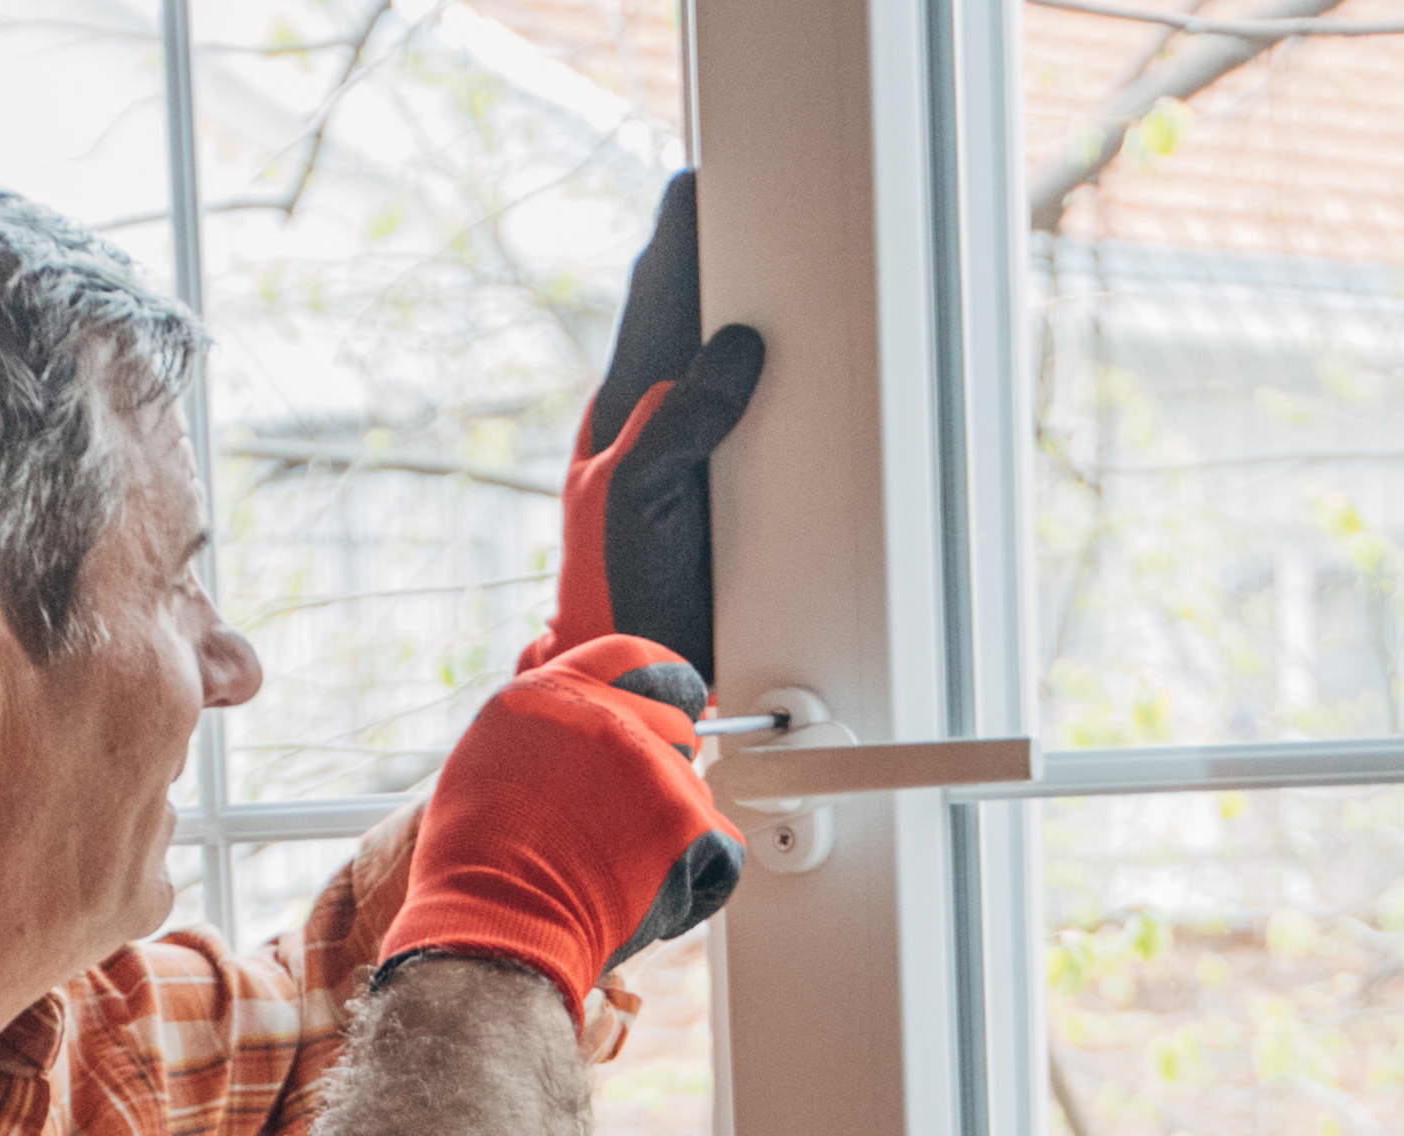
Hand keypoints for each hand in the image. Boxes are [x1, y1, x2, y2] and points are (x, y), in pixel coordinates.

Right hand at [385, 637, 743, 1019]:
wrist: (489, 930)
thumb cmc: (471, 868)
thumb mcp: (486, 767)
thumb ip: (545, 735)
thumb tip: (580, 739)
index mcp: (550, 694)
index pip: (631, 659)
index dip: (659, 685)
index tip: (670, 704)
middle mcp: (605, 715)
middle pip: (678, 726)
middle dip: (665, 771)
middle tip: (630, 823)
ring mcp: (651, 765)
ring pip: (696, 794)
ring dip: (670, 833)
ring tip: (613, 874)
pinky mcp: (686, 820)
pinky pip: (720, 849)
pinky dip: (695, 882)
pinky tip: (643, 899)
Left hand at [523, 173, 765, 681]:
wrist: (629, 682)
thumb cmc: (620, 597)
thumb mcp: (642, 499)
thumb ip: (678, 422)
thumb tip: (733, 348)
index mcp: (623, 416)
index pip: (655, 298)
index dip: (682, 238)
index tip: (707, 184)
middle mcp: (647, 429)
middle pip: (684, 318)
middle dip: (712, 263)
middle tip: (748, 204)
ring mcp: (678, 461)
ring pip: (712, 364)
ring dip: (740, 317)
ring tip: (768, 263)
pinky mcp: (711, 497)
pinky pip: (743, 418)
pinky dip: (763, 380)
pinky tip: (783, 364)